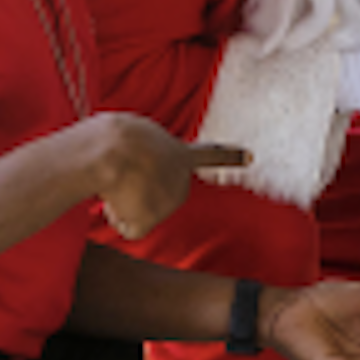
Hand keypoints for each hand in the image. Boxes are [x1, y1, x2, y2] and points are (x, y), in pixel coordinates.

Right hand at [89, 110, 250, 241]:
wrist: (108, 153)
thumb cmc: (111, 137)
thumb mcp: (131, 134)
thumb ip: (141, 154)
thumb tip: (130, 189)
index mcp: (178, 151)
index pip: (209, 154)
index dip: (229, 156)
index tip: (251, 156)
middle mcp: (179, 178)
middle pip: (157, 191)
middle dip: (141, 187)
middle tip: (121, 170)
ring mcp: (168, 202)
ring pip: (136, 207)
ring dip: (122, 198)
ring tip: (114, 178)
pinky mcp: (151, 220)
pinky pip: (128, 226)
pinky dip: (118, 218)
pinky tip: (112, 202)